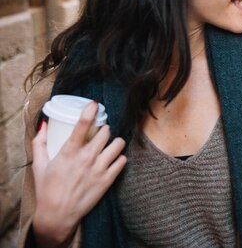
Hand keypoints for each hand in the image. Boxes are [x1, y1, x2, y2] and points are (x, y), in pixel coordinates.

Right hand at [30, 102, 126, 247]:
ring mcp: (99, 169)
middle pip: (106, 132)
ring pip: (118, 144)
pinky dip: (120, 158)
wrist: (57, 216)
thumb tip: (43, 125)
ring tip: (110, 145)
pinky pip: (123, 160)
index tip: (95, 104)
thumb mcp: (39, 165)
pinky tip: (114, 159)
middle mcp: (86, 158)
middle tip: (101, 132)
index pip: (82, 125)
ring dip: (115, 142)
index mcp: (69, 152)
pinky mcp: (108, 180)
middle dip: (104, 129)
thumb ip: (40, 143)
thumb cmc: (47, 190)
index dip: (91, 111)